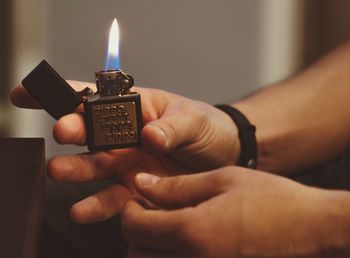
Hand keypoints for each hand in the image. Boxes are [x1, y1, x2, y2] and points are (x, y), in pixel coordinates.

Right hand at [10, 81, 238, 222]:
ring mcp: (127, 164)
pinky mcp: (136, 190)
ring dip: (75, 169)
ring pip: (94, 166)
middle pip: (89, 132)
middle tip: (63, 132)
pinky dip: (97, 205)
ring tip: (58, 171)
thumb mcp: (194, 119)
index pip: (93, 97)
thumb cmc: (208, 128)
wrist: (226, 155)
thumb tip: (150, 135)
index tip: (27, 93)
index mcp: (134, 109)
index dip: (61, 93)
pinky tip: (82, 210)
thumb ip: (172, 127)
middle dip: (72, 129)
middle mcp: (124, 137)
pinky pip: (113, 198)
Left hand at [122, 167, 343, 257]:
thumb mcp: (223, 180)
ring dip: (151, 246)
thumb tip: (142, 183)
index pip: (134, 227)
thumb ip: (177, 185)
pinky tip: (187, 241)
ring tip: (170, 225)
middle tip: (153, 210)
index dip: (129, 209)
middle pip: (136, 252)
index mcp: (193, 232)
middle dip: (138, 228)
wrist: (310, 228)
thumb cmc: (271, 199)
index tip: (138, 198)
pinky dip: (170, 256)